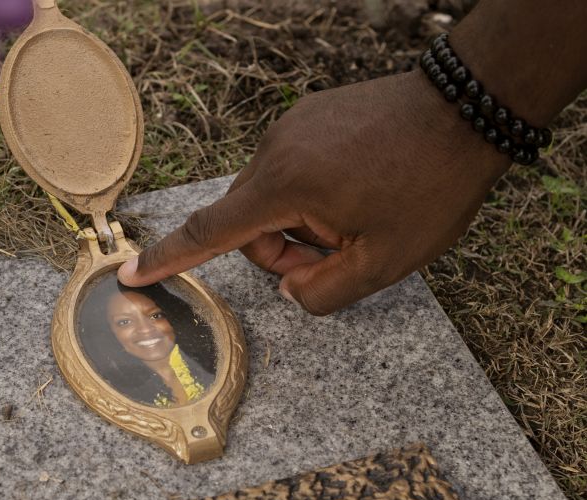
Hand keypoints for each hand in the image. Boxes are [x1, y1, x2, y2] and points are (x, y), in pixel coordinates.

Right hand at [117, 70, 509, 314]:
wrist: (468, 108)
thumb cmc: (430, 185)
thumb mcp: (384, 262)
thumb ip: (321, 293)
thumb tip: (288, 287)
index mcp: (284, 187)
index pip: (208, 234)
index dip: (167, 260)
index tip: (129, 274)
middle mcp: (275, 151)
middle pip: (246, 222)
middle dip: (283, 249)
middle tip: (340, 252)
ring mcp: (292, 128)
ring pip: (270, 197)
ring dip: (302, 221)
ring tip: (359, 215)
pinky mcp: (309, 117)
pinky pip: (291, 168)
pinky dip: (313, 192)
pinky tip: (360, 187)